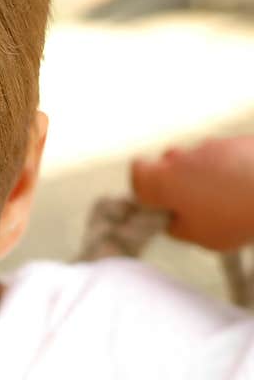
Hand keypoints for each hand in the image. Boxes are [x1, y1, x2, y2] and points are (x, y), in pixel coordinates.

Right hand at [130, 135, 253, 251]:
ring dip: (205, 176)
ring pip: (198, 160)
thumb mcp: (199, 237)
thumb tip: (176, 220)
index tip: (156, 203)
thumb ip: (178, 227)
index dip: (143, 187)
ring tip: (228, 201)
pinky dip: (231, 170)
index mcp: (163, 180)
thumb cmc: (235, 215)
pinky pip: (226, 156)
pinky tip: (246, 190)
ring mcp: (212, 145)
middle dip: (176, 183)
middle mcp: (182, 157)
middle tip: (193, 207)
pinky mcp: (239, 141)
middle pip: (168, 164)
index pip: (137, 172)